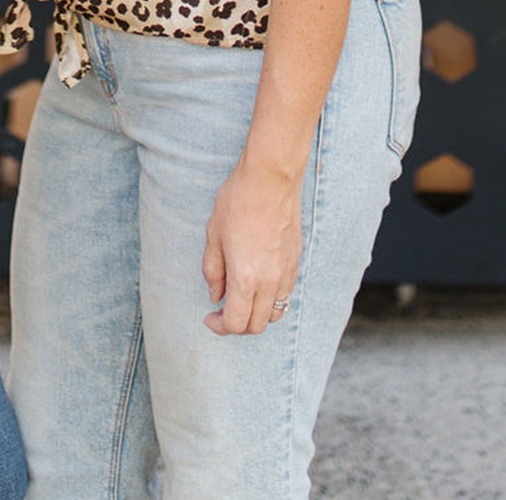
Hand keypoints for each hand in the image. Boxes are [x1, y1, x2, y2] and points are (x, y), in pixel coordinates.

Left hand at [202, 163, 301, 336]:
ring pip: (274, 314)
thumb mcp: (214, 236)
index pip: (236, 323)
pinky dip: (270, 300)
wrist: (271, 179)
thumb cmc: (238, 202)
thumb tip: (216, 295)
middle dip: (237, 325)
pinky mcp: (295, 263)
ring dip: (256, 315)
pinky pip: (285, 295)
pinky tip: (257, 283)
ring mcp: (286, 273)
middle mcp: (270, 282)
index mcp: (246, 278)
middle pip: (257, 325)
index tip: (210, 317)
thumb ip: (213, 271)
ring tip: (240, 298)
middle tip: (222, 310)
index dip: (219, 326)